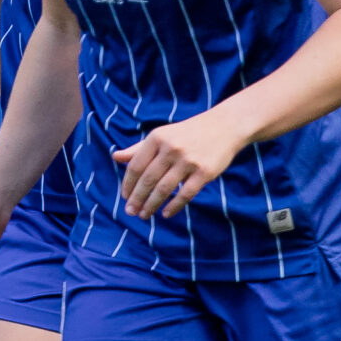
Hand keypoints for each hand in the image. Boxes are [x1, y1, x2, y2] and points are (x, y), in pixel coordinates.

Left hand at [112, 110, 245, 218]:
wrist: (225, 126)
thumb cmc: (188, 133)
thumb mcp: (162, 135)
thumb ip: (138, 148)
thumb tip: (115, 157)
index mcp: (157, 138)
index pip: (136, 166)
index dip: (128, 184)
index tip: (124, 197)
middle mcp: (171, 148)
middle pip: (148, 179)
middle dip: (137, 199)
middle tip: (130, 212)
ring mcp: (189, 161)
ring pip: (164, 189)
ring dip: (151, 205)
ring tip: (144, 215)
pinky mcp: (205, 172)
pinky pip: (185, 194)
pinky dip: (174, 206)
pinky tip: (165, 214)